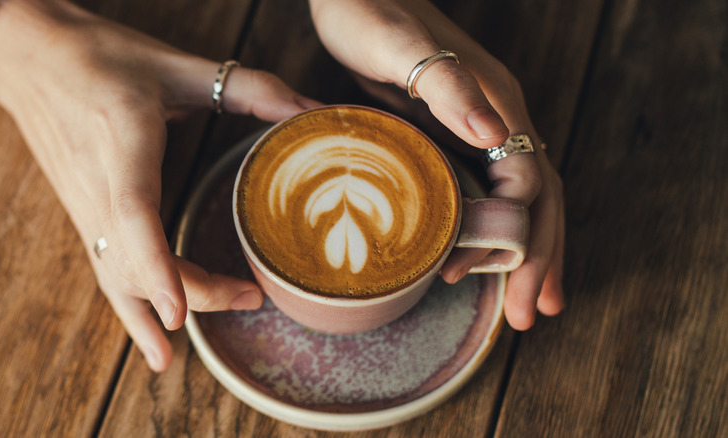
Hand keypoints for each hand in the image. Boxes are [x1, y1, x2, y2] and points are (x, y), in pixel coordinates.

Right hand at [0, 0, 320, 370]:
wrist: (29, 58)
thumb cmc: (100, 57)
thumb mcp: (176, 64)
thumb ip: (248, 87)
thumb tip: (310, 109)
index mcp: (122, 145)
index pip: (134, 216)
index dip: (157, 266)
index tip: (180, 312)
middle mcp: (98, 187)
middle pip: (136, 261)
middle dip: (193, 290)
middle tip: (253, 296)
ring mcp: (86, 206)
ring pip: (119, 276)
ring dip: (159, 310)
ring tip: (182, 349)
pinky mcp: (85, 214)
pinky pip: (108, 271)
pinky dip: (130, 311)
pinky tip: (153, 342)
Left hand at [309, 0, 564, 329]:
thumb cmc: (370, 13)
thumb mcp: (401, 48)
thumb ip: (449, 85)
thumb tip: (495, 136)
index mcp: (497, 103)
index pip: (530, 182)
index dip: (521, 235)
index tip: (489, 279)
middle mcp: (497, 120)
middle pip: (537, 199)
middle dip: (538, 259)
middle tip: (534, 315)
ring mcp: (476, 129)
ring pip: (517, 200)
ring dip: (525, 252)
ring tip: (527, 302)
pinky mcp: (450, 135)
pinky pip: (483, 192)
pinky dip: (490, 231)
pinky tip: (480, 257)